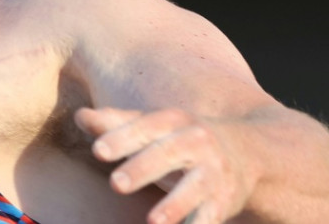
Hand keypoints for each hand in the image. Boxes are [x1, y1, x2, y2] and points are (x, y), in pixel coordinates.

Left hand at [75, 107, 255, 223]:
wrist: (248, 151)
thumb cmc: (180, 139)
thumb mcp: (152, 127)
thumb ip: (115, 123)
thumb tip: (80, 116)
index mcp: (172, 121)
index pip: (144, 127)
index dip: (121, 138)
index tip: (97, 150)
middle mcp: (196, 142)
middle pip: (167, 154)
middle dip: (142, 169)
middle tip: (115, 184)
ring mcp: (213, 173)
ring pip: (194, 188)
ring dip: (174, 206)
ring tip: (153, 221)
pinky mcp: (225, 201)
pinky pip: (210, 217)